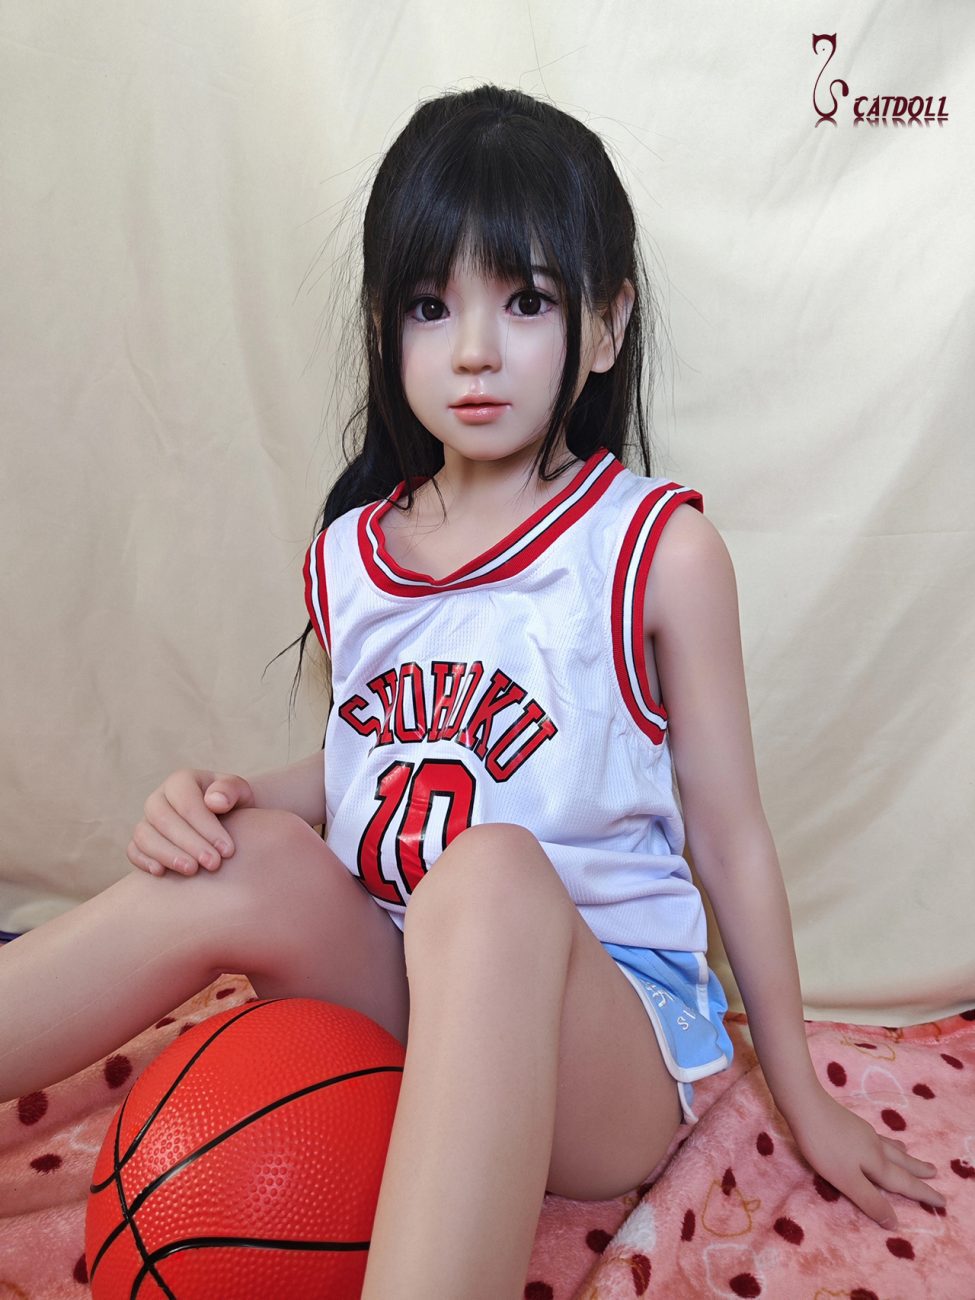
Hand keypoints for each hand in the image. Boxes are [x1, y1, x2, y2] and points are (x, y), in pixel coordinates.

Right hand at [128, 769, 254, 876]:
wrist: (224, 820)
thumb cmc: (233, 805)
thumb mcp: (240, 792)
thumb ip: (230, 790)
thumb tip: (214, 802)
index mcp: (182, 781)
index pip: (187, 802)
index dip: (206, 827)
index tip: (228, 850)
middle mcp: (159, 798)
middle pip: (163, 819)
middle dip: (189, 843)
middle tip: (213, 864)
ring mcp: (147, 820)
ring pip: (144, 834)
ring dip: (167, 854)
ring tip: (192, 870)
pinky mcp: (140, 841)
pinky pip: (132, 849)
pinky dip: (142, 860)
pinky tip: (161, 873)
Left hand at [789, 1088, 945, 1228]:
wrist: (805, 1104)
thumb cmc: (824, 1146)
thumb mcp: (847, 1180)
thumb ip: (870, 1201)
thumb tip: (896, 1223)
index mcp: (876, 1163)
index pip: (904, 1183)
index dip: (922, 1194)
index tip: (942, 1202)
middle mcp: (875, 1146)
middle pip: (902, 1161)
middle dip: (918, 1171)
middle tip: (935, 1172)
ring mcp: (862, 1132)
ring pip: (890, 1147)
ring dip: (904, 1155)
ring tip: (911, 1154)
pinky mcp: (850, 1124)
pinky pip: (877, 1138)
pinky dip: (887, 1142)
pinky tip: (878, 1139)